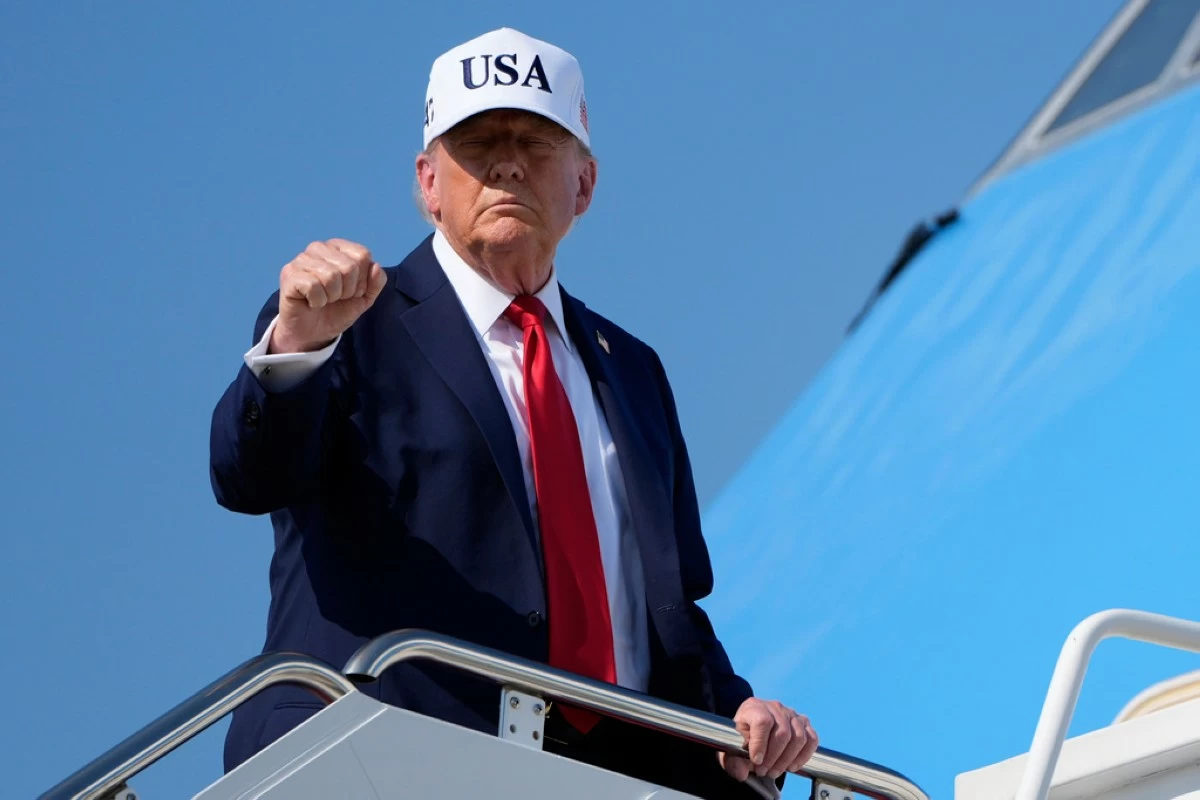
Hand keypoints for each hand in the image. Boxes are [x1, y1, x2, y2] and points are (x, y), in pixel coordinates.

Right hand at [270, 239, 386, 352]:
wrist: (314, 333)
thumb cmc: (336, 310)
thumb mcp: (364, 298)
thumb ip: (376, 282)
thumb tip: (376, 266)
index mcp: (338, 248)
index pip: (362, 255)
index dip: (362, 281)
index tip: (351, 291)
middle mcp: (319, 248)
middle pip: (349, 267)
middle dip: (347, 291)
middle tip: (335, 298)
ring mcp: (302, 259)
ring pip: (331, 276)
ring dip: (331, 296)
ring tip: (323, 300)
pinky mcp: (289, 274)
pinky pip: (314, 286)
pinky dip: (317, 301)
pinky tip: (311, 302)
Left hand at [719, 698, 817, 782]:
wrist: (751, 730)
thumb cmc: (741, 738)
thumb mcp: (731, 748)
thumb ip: (733, 761)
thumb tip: (742, 773)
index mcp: (754, 707)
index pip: (763, 722)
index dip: (761, 744)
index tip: (756, 761)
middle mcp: (774, 707)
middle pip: (782, 732)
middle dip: (774, 757)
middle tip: (764, 771)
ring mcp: (791, 713)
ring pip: (798, 737)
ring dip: (787, 759)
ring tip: (775, 771)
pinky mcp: (803, 722)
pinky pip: (811, 738)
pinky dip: (804, 755)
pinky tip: (792, 766)